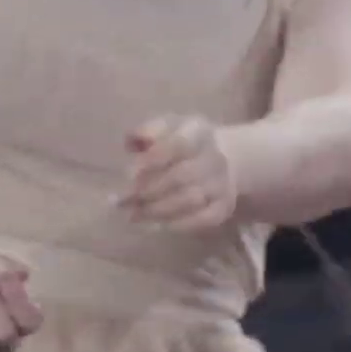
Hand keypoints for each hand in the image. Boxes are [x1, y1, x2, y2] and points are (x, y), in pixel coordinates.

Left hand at [116, 116, 238, 231]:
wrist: (227, 158)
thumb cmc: (184, 142)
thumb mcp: (167, 126)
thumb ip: (147, 131)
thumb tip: (130, 144)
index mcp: (197, 132)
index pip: (177, 145)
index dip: (151, 161)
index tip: (127, 175)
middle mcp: (214, 158)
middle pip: (181, 176)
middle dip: (149, 190)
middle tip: (123, 201)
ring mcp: (222, 184)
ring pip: (190, 200)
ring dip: (159, 209)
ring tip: (134, 215)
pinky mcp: (225, 206)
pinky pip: (203, 219)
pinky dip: (179, 224)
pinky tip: (156, 225)